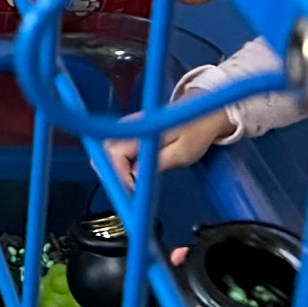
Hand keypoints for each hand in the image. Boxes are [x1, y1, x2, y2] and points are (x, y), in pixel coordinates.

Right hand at [105, 108, 235, 185]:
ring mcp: (127, 130)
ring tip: (131, 187)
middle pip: (103, 151)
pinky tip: (132, 177)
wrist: (204, 114)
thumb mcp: (184, 152)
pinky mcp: (130, 135)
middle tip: (126, 192)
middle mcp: (128, 127)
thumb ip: (159, 162)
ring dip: (113, 172)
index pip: (114, 151)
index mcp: (141, 129)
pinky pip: (115, 152)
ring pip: (107, 153)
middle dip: (109, 174)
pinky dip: (119, 167)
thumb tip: (135, 176)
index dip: (117, 173)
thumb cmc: (196, 132)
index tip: (130, 188)